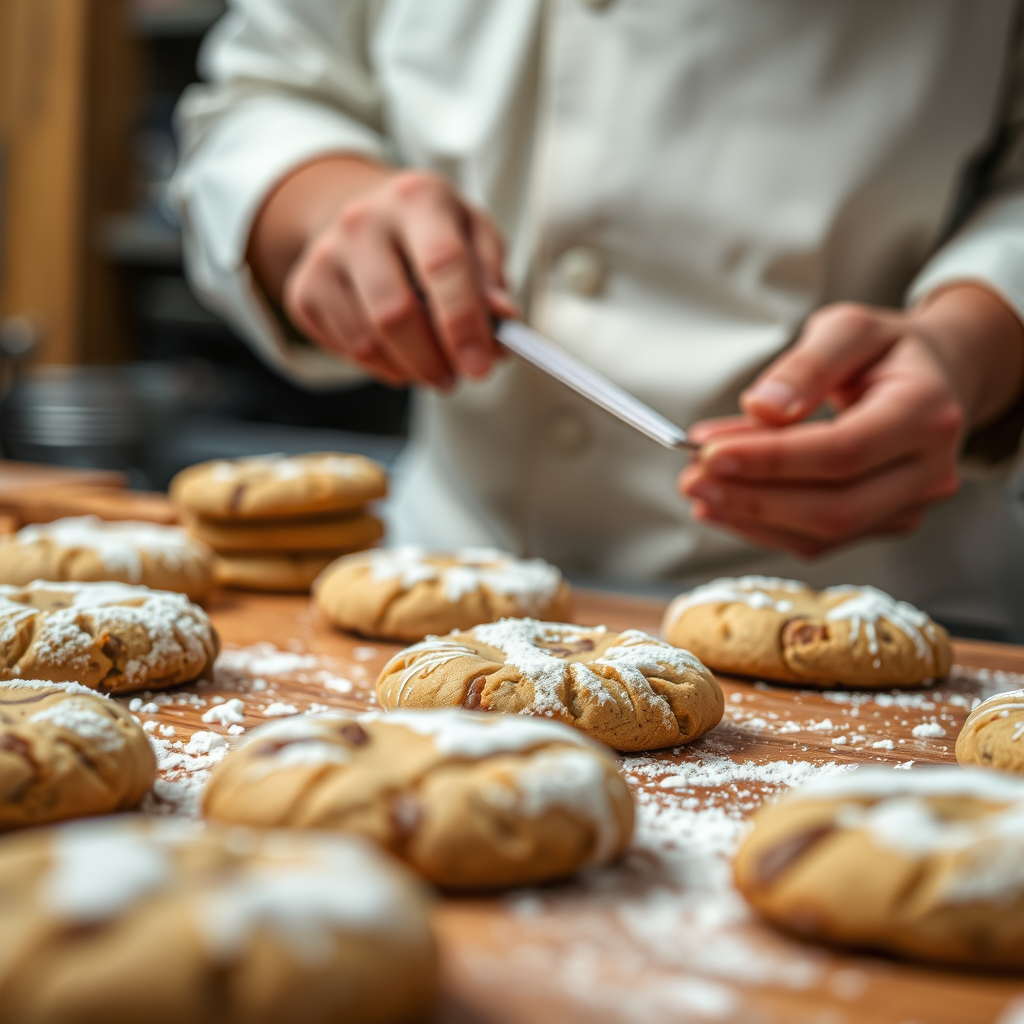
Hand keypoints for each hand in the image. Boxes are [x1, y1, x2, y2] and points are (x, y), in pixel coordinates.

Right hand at [249, 157, 517, 387]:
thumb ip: (492, 278)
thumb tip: (502, 321)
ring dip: (408, 369)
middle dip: (431, 361)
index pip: (442, 265)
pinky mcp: (304, 289)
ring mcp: (325, 255)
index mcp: (417, 198)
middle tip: (454, 378)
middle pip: (394, 312)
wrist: (366, 214)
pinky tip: (397, 352)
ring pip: (367, 341)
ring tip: (430, 365)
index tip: (479, 367)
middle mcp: (363, 220)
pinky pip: (345, 350)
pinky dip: (380, 366)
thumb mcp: (475, 235)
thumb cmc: (431, 231)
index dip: (463, 324)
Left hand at [679, 285, 1023, 556]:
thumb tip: (763, 408)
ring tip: (698, 491)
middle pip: (832, 506)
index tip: (708, 452)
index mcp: (927, 412)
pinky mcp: (883, 524)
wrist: (936, 378)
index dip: (771, 460)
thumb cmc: (888, 352)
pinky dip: (764, 527)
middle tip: (691, 479)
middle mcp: (928, 470)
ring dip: (750, 517)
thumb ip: (807, 365)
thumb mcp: (848, 329)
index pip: (841, 452)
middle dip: (751, 498)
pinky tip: (724, 506)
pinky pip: (819, 540)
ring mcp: (910, 506)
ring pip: (822, 533)